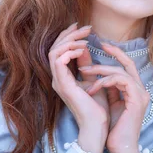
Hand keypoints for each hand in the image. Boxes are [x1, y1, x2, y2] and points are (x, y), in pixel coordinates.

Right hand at [49, 22, 108, 152]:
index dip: (69, 36)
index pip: (59, 50)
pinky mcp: (63, 85)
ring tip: (85, 38)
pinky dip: (69, 52)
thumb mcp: (93, 79)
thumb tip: (84, 47)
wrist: (98, 126)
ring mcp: (58, 82)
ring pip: (54, 51)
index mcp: (63, 77)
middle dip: (69, 34)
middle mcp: (57, 78)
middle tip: (85, 27)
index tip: (83, 26)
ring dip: (70, 41)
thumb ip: (86, 64)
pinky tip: (82, 49)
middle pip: (54, 47)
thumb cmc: (97, 107)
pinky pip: (58, 61)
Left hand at [79, 42, 149, 152]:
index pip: (127, 65)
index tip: (101, 45)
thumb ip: (106, 87)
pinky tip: (92, 87)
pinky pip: (122, 80)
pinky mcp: (137, 100)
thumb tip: (94, 71)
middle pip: (129, 63)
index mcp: (134, 90)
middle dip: (111, 53)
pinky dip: (105, 81)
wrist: (121, 149)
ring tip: (84, 74)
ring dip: (100, 71)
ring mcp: (141, 95)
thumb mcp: (108, 102)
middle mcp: (141, 90)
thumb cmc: (113, 129)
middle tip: (93, 48)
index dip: (116, 53)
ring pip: (121, 71)